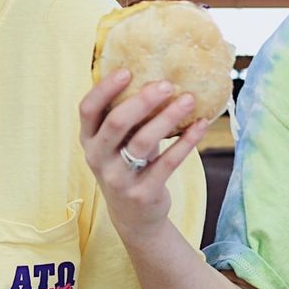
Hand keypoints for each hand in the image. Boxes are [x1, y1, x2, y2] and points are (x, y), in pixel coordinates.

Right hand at [79, 69, 206, 243]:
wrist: (134, 217)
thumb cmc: (128, 165)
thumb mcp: (118, 143)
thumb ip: (126, 117)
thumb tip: (155, 75)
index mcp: (89, 140)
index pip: (88, 109)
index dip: (105, 88)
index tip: (127, 70)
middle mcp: (98, 158)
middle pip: (116, 122)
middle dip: (143, 100)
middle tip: (167, 84)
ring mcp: (118, 179)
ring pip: (143, 141)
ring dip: (168, 117)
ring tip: (189, 99)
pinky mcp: (142, 193)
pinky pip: (168, 163)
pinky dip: (187, 141)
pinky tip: (201, 125)